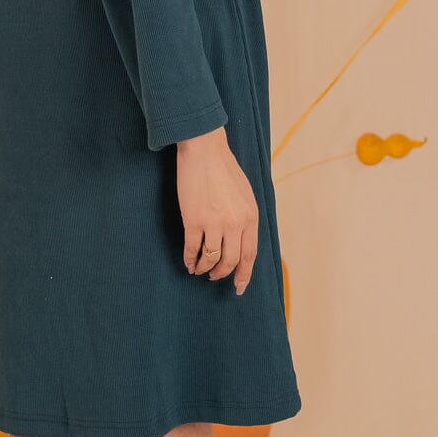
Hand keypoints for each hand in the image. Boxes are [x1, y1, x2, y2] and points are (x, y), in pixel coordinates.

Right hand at [176, 126, 257, 292]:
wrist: (204, 150)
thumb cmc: (223, 168)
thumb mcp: (245, 194)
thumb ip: (245, 216)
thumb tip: (241, 239)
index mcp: (250, 217)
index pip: (250, 254)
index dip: (244, 274)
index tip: (238, 287)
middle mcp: (235, 224)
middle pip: (230, 260)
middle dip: (222, 273)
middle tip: (214, 277)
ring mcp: (214, 223)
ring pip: (210, 258)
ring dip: (204, 268)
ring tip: (198, 270)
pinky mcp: (194, 220)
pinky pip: (192, 248)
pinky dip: (189, 259)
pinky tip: (188, 262)